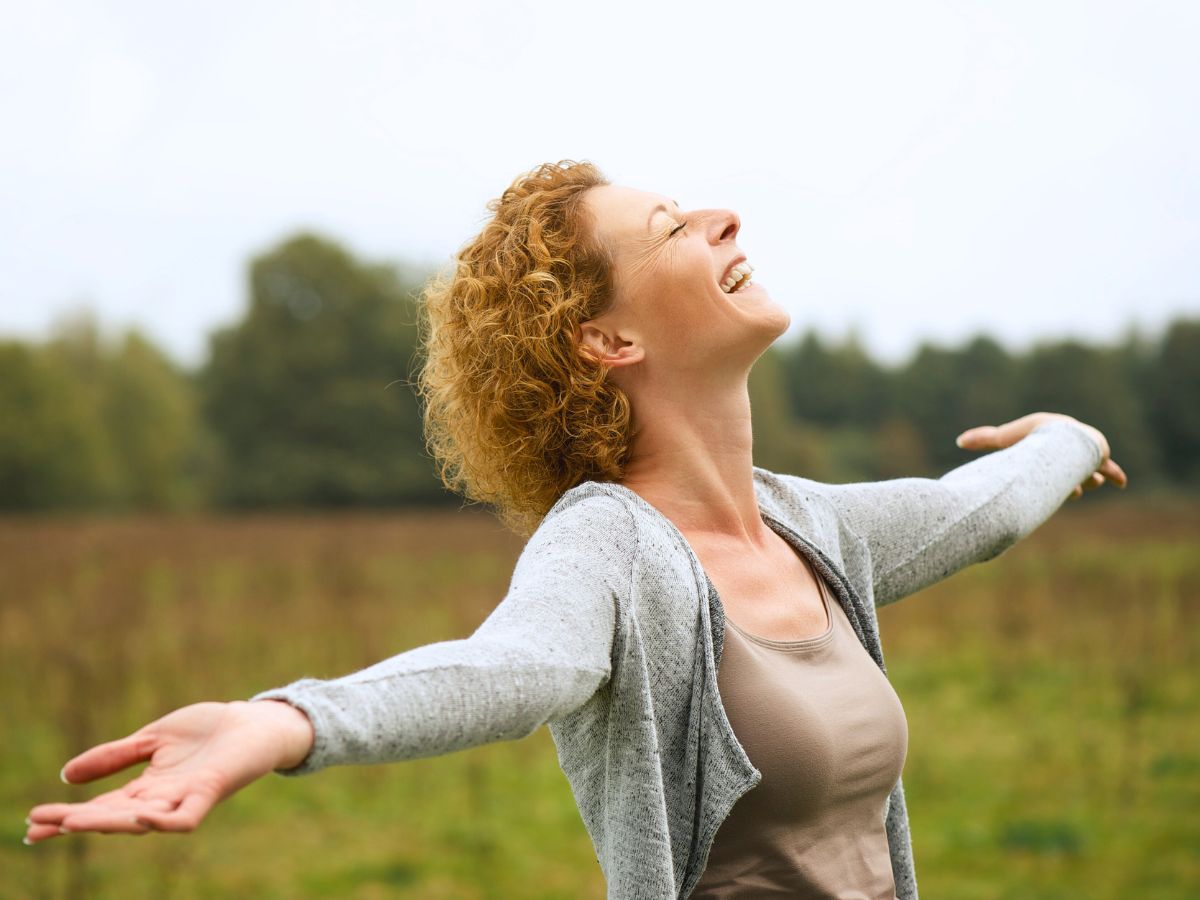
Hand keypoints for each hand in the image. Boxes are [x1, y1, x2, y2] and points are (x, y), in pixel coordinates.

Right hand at [24, 700, 312, 843]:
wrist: (255, 722)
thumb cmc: (209, 731)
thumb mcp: (152, 739)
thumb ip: (115, 756)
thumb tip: (65, 775)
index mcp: (147, 787)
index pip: (100, 806)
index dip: (67, 815)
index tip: (32, 822)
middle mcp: (162, 799)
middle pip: (114, 817)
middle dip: (77, 823)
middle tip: (41, 827)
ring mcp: (186, 798)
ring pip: (142, 821)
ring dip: (109, 823)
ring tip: (73, 821)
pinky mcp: (210, 792)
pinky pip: (185, 819)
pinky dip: (164, 822)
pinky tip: (141, 818)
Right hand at [955, 412, 1127, 498]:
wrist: (1059, 436)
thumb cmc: (1030, 436)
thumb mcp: (1003, 439)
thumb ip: (982, 439)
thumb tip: (959, 440)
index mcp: (1048, 442)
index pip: (1050, 461)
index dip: (1051, 477)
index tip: (1046, 487)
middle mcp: (1067, 447)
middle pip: (1069, 468)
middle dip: (1070, 480)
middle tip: (1071, 492)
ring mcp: (1085, 452)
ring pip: (1087, 471)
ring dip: (1087, 479)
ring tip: (1086, 485)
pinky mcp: (1100, 456)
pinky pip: (1108, 468)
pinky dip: (1114, 474)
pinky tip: (1121, 482)